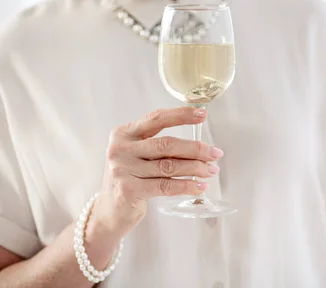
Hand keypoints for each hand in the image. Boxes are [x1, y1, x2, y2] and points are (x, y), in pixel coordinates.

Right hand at [92, 107, 222, 233]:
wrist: (110, 210)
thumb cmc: (131, 178)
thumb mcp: (140, 155)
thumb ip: (162, 147)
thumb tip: (201, 147)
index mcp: (124, 133)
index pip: (157, 118)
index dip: (182, 115)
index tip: (203, 114)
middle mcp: (121, 149)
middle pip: (167, 144)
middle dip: (196, 148)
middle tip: (215, 153)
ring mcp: (123, 170)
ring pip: (169, 166)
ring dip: (195, 168)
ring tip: (211, 170)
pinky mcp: (128, 190)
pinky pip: (165, 186)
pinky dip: (186, 186)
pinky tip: (200, 186)